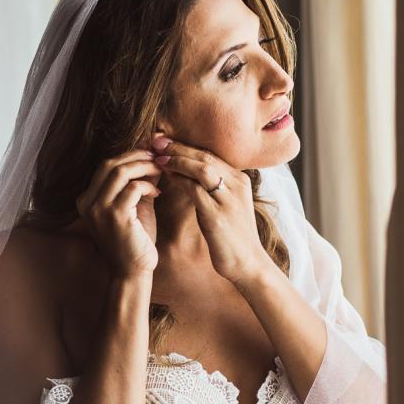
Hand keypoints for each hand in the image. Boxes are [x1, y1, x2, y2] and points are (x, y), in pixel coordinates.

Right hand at [74, 148, 162, 278]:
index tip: (149, 154)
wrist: (132, 271)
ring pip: (120, 172)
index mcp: (86, 200)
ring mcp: (98, 209)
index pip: (105, 166)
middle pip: (110, 164)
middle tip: (157, 158)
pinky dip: (148, 185)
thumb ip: (138, 183)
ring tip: (159, 170)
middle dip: (136, 156)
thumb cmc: (134, 240)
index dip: (128, 155)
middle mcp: (87, 203)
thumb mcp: (133, 206)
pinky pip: (133, 187)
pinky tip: (157, 193)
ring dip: (143, 166)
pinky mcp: (115, 216)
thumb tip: (152, 158)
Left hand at [152, 135, 271, 286]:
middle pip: (205, 156)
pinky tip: (166, 176)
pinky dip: (179, 180)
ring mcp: (229, 199)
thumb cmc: (232, 237)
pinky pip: (196, 190)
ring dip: (177, 160)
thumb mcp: (225, 206)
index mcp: (240, 180)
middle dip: (178, 147)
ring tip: (157, 157)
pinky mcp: (218, 214)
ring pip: (201, 168)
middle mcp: (237, 184)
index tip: (165, 140)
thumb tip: (185, 174)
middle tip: (156, 140)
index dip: (186, 146)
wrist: (248, 263)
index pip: (211, 154)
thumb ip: (211, 189)